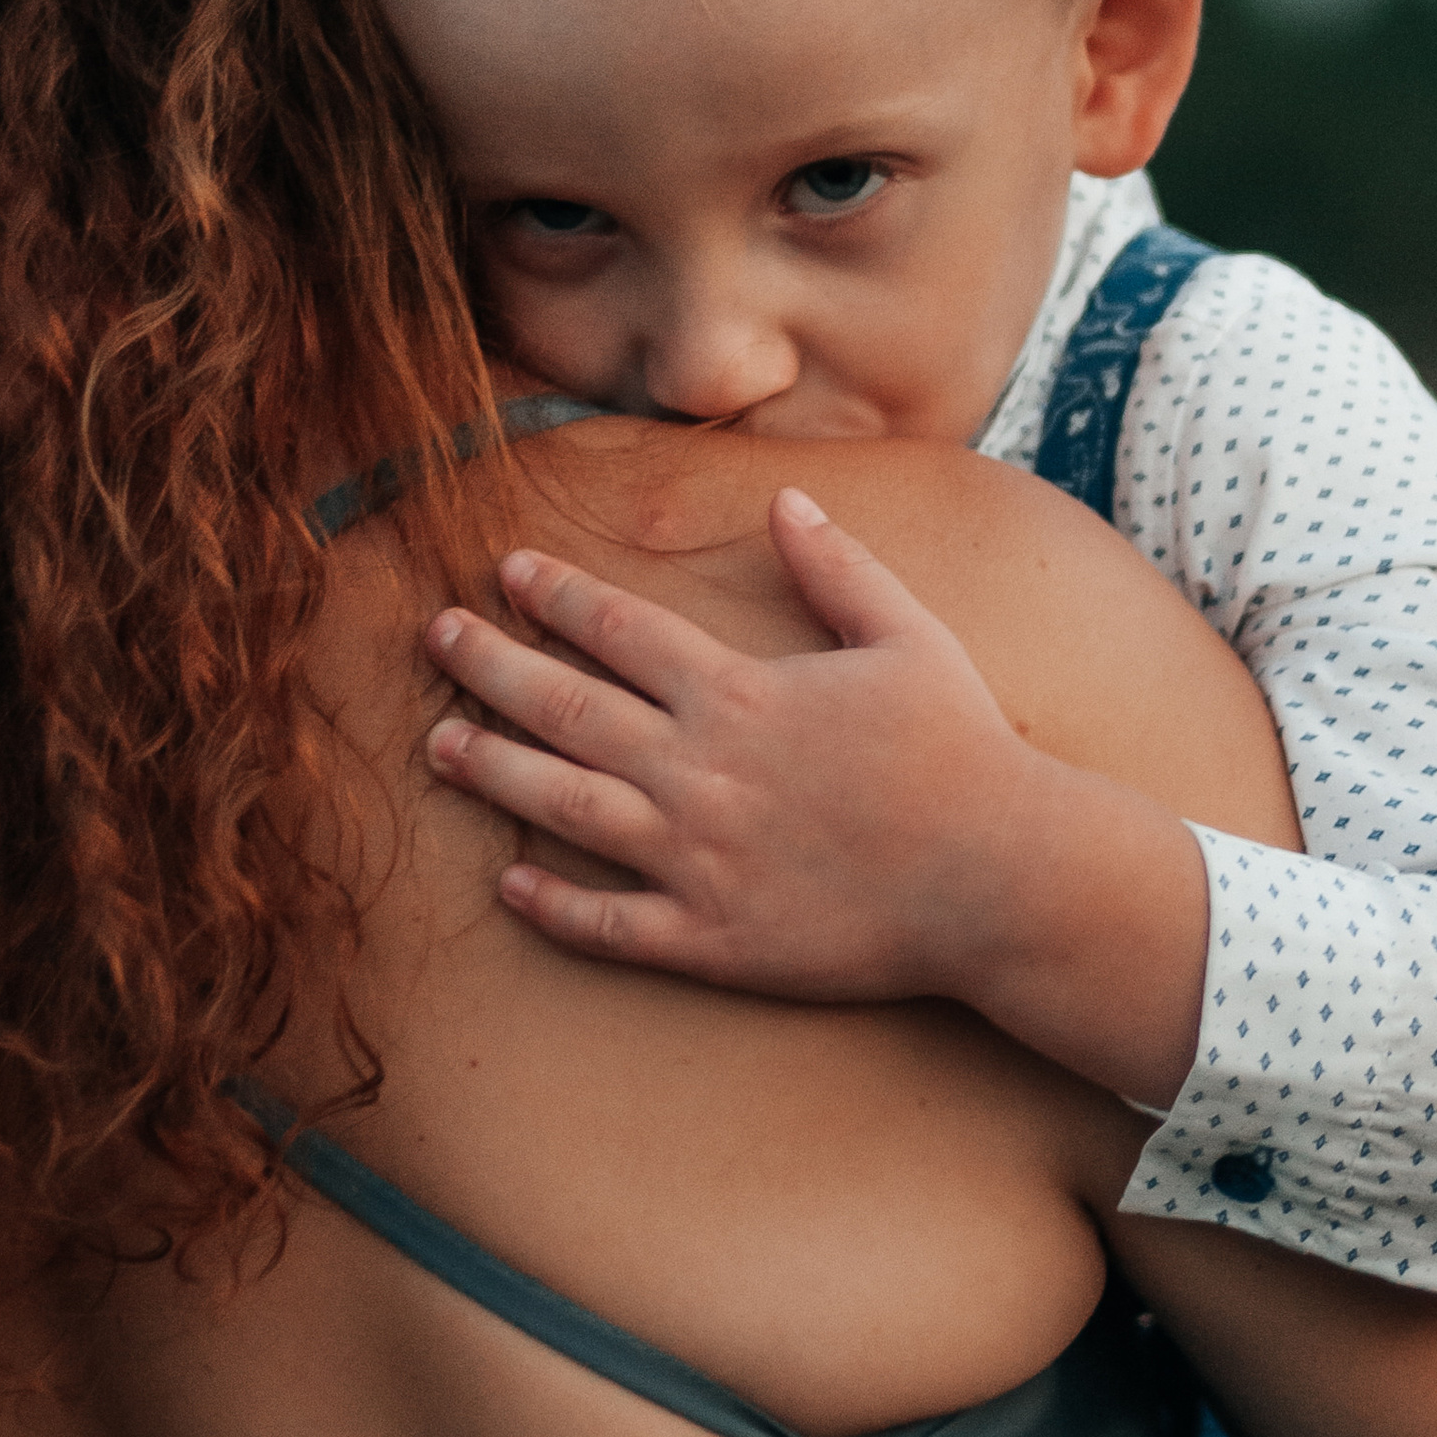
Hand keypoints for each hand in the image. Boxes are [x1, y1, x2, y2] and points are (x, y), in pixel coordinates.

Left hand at [423, 488, 1209, 1104]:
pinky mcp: (711, 938)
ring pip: (564, 809)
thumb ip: (838, 566)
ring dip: (495, 771)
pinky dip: (551, 906)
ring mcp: (698, 860)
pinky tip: (508, 885)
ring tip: (439, 745)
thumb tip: (787, 498)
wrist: (1001, 879)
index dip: (557, 596)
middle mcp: (701, 771)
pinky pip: (609, 923)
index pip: (620, 631)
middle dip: (491, 666)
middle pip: (567, 708)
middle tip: (436, 638)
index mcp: (741, 694)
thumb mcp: (908, 634)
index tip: (507, 572)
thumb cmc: (962, 751)